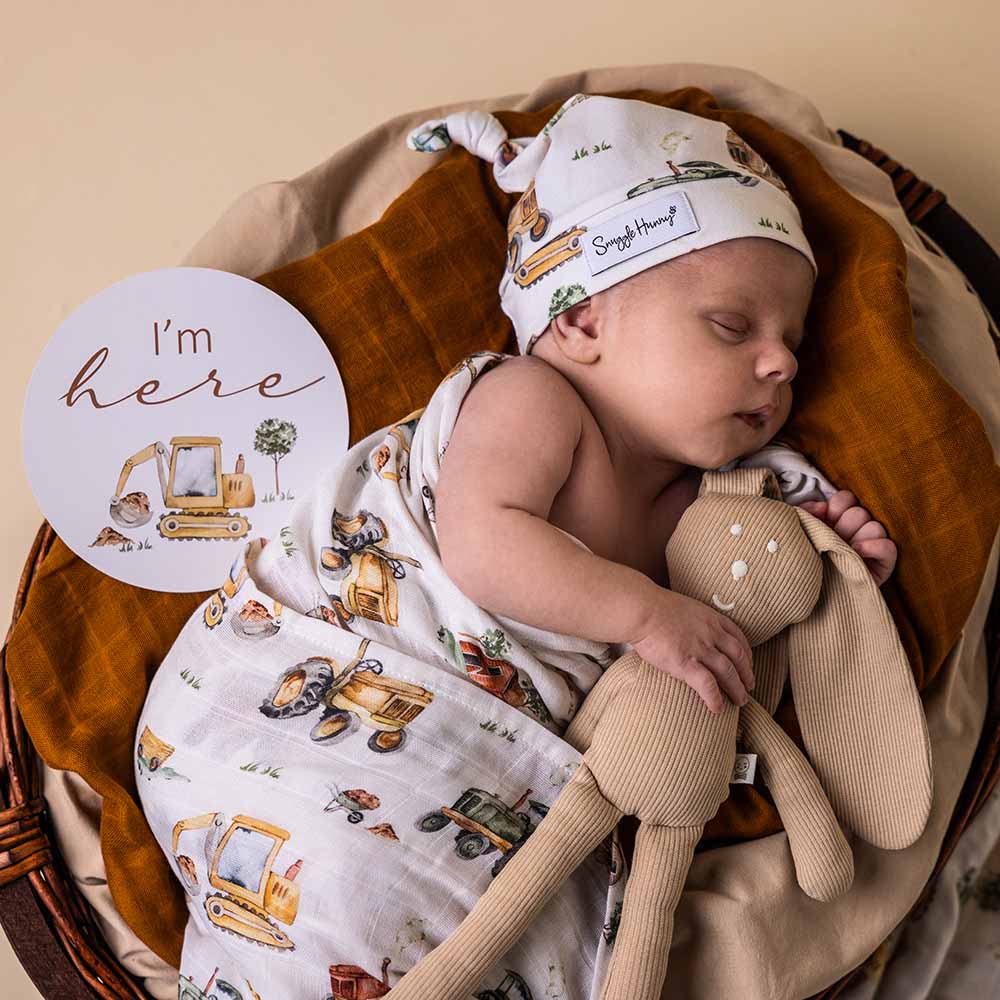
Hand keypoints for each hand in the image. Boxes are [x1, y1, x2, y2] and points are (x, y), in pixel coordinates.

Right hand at [631, 587, 754, 715]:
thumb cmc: (653, 607)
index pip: (738, 637)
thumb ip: (692, 620)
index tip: (748, 664)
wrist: (641, 610)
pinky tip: (717, 708)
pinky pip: (707, 684)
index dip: (747, 653)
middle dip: (747, 673)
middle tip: (749, 687)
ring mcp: (700, 649)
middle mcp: (711, 633)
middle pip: (738, 656)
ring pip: (728, 672)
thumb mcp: (683, 607)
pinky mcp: (685, 664)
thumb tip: (687, 629)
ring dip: (737, 689)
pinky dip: (715, 698)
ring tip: (740, 701)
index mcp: (711, 618)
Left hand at [799, 490, 896, 585]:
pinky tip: (857, 552)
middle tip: (833, 540)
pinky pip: (889, 547)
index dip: (836, 507)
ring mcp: (873, 548)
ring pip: (875, 527)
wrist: (809, 596)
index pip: (846, 499)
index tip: (824, 519)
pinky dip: (874, 547)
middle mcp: (858, 531)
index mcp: (839, 520)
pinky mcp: (884, 565)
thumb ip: (806, 514)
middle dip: (843, 525)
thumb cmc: (806, 561)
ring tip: (844, 550)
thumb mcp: (801, 534)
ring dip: (857, 537)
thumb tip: (821, 507)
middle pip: (859, 513)